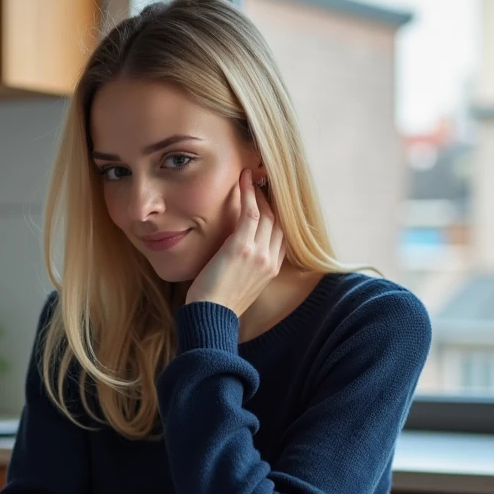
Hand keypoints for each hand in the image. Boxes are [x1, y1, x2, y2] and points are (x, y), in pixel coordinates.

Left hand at [185, 168, 285, 312]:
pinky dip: (248, 193)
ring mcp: (258, 253)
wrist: (211, 317)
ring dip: (258, 191)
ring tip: (250, 176)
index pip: (282, 235)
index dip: (277, 214)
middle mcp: (270, 260)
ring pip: (266, 213)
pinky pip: (250, 213)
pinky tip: (243, 180)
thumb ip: (245, 267)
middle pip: (278, 220)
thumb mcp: (240, 285)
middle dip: (270, 199)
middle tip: (261, 182)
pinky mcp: (241, 247)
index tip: (268, 200)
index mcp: (272, 270)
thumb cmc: (217, 305)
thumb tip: (234, 254)